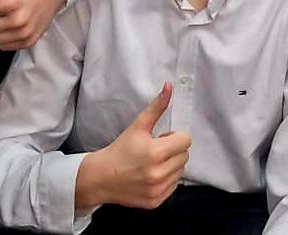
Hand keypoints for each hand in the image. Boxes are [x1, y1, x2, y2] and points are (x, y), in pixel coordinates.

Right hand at [74, 83, 191, 210]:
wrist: (101, 178)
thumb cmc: (120, 150)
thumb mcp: (138, 126)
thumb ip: (157, 107)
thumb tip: (169, 86)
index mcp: (155, 153)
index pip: (186, 140)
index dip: (175, 137)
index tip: (162, 138)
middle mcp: (157, 174)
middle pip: (185, 155)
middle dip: (174, 150)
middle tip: (156, 150)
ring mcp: (157, 190)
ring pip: (181, 171)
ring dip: (172, 165)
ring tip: (153, 162)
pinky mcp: (155, 202)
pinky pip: (174, 186)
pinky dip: (167, 179)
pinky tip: (152, 175)